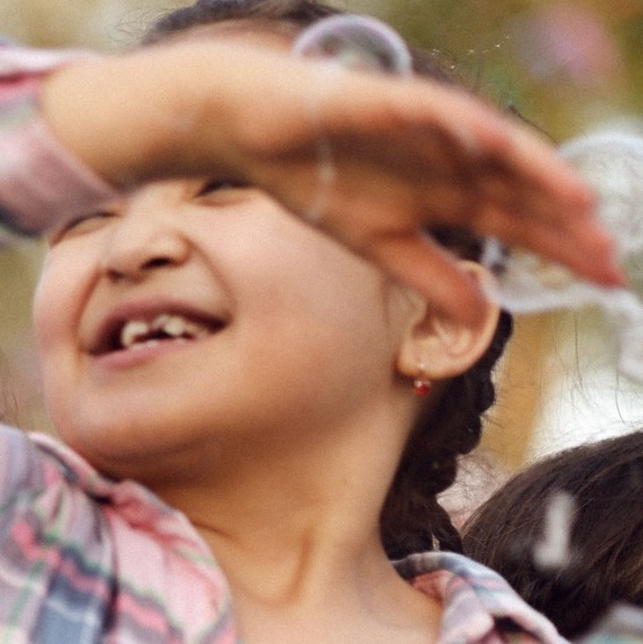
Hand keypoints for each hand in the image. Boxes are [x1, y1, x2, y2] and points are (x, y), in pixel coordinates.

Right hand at [44, 42, 619, 325]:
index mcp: (449, 194)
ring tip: (578, 204)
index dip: (560, 249)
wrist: (258, 131)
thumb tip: (480, 317)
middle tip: (610, 259)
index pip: (520, 224)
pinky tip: (500, 150)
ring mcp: (430, 130)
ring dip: (539, 176)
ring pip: (499, 152)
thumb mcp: (378, 247)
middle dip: (567, 225)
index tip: (603, 278)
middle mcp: (452, 160)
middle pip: (524, 192)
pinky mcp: (395, 103)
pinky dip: (470, 132)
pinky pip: (440, 117)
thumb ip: (430, 278)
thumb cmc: (315, 181)